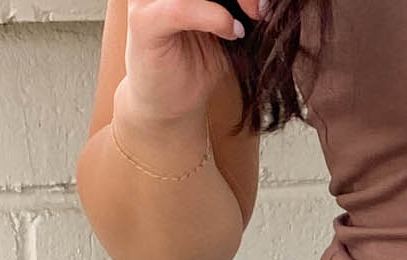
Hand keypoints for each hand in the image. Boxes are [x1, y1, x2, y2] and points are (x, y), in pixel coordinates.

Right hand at [118, 0, 256, 129]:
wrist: (171, 103)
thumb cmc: (198, 61)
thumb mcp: (225, 21)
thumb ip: (238, 3)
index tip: (263, 4)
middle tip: (261, 10)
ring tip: (247, 22)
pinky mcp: (143, 22)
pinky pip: (180, 8)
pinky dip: (213, 17)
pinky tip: (231, 31)